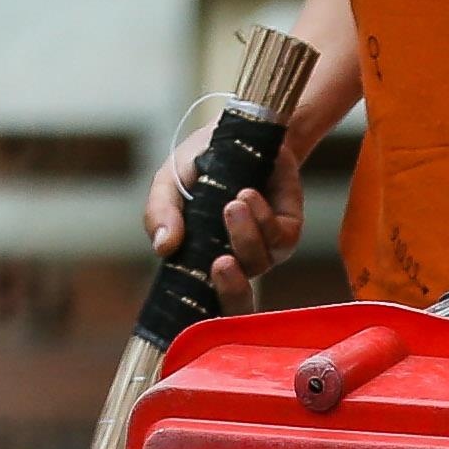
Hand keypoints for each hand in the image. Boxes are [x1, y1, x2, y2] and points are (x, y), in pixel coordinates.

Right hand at [140, 120, 308, 308]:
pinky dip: (263, 218)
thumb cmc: (200, 164)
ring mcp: (262, 250)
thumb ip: (161, 213)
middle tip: (219, 263)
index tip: (189, 304)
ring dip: (245, 234)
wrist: (239, 131)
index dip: (200, 317)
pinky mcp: (288, 229)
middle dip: (231, 290)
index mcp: (200, 262)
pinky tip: (248, 195)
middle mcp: (233, 264)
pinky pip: (280, 238)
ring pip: (258, 261)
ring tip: (233, 201)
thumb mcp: (169, 183)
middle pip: (237, 303)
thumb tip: (164, 247)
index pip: (202, 305)